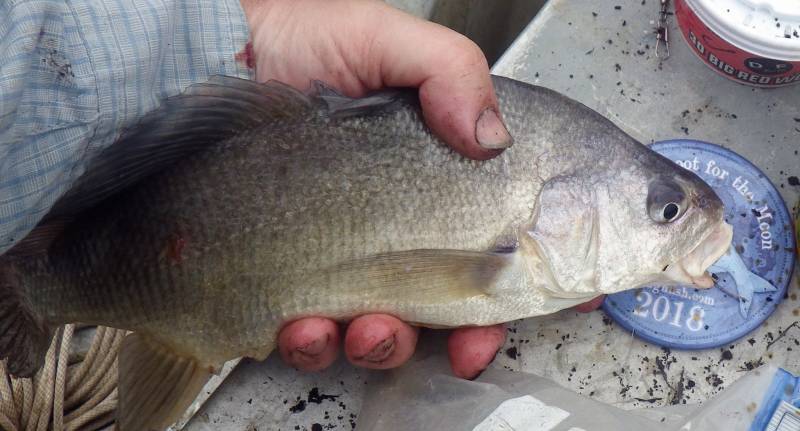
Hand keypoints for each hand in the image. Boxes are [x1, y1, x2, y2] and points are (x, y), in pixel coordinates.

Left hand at [240, 0, 602, 378]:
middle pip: (445, 300)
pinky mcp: (281, 278)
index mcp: (426, 174)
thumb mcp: (379, 37)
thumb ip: (448, 70)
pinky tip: (302, 324)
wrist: (199, 64)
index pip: (490, 235)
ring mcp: (334, 255)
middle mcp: (387, 221)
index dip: (518, 277)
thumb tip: (494, 138)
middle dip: (461, 334)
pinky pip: (306, 333)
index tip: (535, 301)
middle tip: (459, 340)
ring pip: (379, 328)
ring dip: (385, 344)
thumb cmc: (287, 43)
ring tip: (367, 325)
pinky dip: (313, 342)